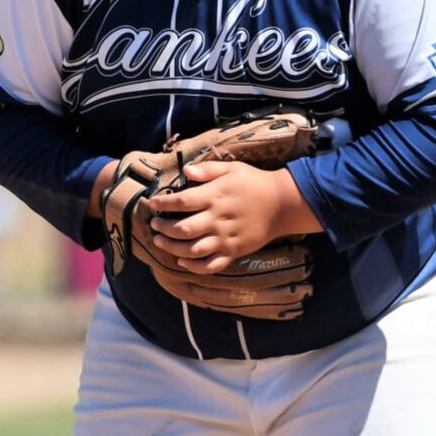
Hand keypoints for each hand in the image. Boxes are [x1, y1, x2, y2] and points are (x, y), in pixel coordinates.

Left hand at [148, 161, 318, 272]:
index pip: (181, 202)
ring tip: (160, 241)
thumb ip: (208, 170)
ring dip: (172, 248)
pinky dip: (194, 266)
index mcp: (215, 197)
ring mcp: (225, 238)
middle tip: (154, 225)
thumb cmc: (254, 183)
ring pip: (192, 249)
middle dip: (163, 228)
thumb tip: (186, 170)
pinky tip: (182, 262)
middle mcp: (218, 219)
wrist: (282, 204)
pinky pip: (210, 265)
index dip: (164, 203)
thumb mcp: (233, 168)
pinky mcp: (233, 252)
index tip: (153, 203)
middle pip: (182, 229)